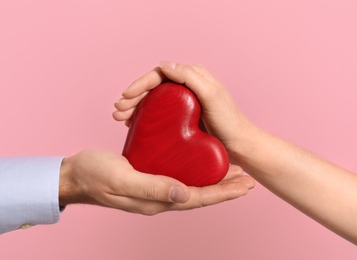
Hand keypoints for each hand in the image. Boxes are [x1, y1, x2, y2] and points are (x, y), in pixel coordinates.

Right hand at [59, 150, 253, 214]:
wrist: (76, 175)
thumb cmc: (94, 175)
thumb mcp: (122, 178)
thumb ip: (152, 187)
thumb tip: (185, 194)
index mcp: (156, 201)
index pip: (198, 198)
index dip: (223, 192)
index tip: (246, 184)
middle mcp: (160, 197)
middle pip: (200, 194)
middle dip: (225, 187)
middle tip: (246, 177)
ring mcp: (155, 188)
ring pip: (191, 184)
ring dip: (212, 178)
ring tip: (230, 167)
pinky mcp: (149, 175)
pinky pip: (177, 174)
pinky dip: (193, 168)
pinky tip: (198, 158)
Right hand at [112, 62, 255, 158]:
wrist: (239, 145)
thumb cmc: (229, 122)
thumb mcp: (211, 96)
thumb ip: (190, 77)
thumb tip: (165, 64)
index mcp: (193, 76)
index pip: (160, 74)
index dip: (140, 83)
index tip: (126, 96)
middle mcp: (186, 85)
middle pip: (153, 86)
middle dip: (133, 96)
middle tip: (118, 110)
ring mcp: (183, 101)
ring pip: (153, 98)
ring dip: (135, 106)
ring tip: (120, 117)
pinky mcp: (181, 115)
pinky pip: (157, 111)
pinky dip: (144, 115)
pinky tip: (133, 124)